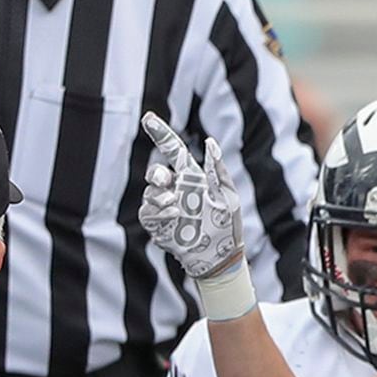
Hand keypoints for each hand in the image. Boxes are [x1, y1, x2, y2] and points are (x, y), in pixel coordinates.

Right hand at [139, 114, 247, 281]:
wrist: (220, 258)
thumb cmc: (227, 226)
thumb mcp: (228, 196)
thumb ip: (217, 170)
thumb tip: (211, 142)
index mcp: (193, 178)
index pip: (173, 151)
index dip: (160, 134)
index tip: (147, 118)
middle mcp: (176, 190)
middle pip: (155, 173)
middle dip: (156, 174)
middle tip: (164, 180)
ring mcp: (165, 208)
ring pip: (150, 193)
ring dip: (160, 197)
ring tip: (176, 207)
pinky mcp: (158, 226)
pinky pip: (148, 212)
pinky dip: (158, 212)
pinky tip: (173, 216)